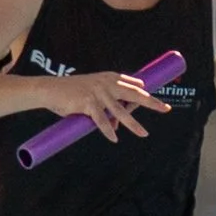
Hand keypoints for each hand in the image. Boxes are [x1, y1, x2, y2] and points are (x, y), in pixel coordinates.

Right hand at [50, 71, 169, 142]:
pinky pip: (101, 120)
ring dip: (133, 124)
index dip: (145, 93)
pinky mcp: (88, 103)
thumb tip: (116, 127)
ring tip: (144, 134)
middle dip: (151, 102)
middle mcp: (106, 83)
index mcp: (109, 78)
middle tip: (165, 108)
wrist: (50, 90)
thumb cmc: (71, 93)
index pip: (132, 85)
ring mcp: (98, 92)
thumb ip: (107, 110)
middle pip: (134, 93)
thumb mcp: (92, 97)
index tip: (158, 101)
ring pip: (120, 111)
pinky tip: (114, 137)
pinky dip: (107, 130)